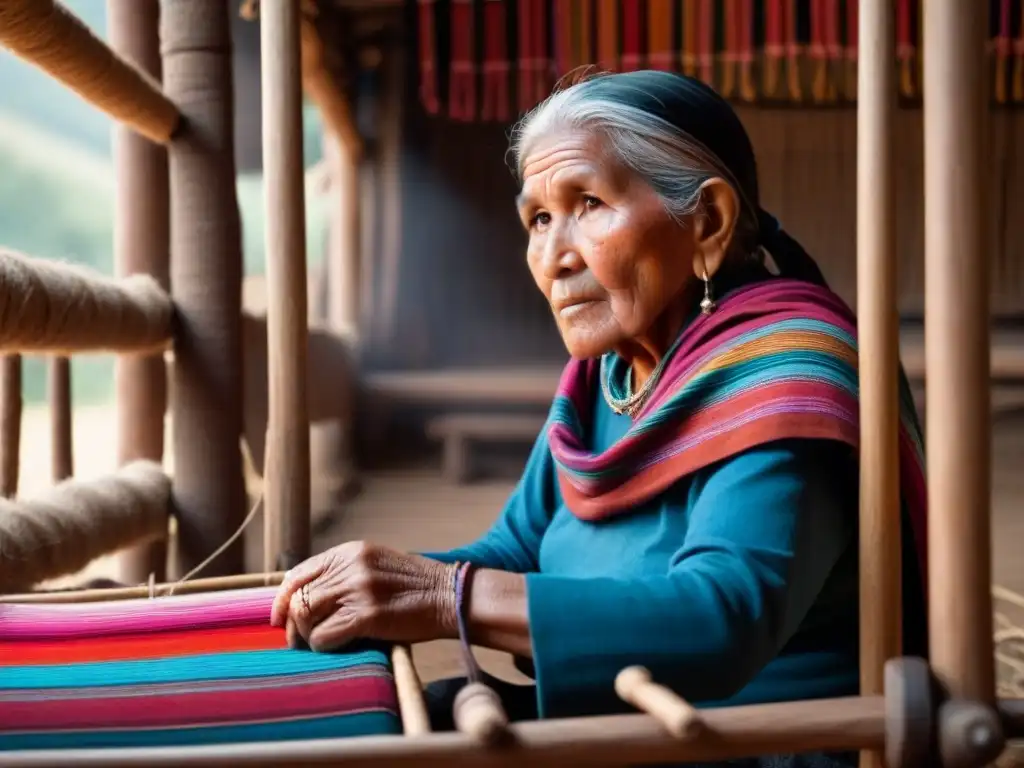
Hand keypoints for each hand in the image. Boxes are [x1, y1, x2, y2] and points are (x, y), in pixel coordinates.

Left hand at [270, 541, 457, 651]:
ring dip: (308, 637)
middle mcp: (351, 566)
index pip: (298, 573)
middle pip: (299, 598)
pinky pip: (324, 637)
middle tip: (301, 641)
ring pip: (306, 617)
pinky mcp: (366, 615)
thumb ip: (345, 574)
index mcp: (350, 551)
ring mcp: (358, 589)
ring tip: (320, 644)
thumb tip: (305, 600)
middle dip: (293, 624)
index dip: (282, 599)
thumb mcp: (376, 566)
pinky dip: (324, 647)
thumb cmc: (415, 588)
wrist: (452, 596)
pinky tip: (340, 647)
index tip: (278, 619)